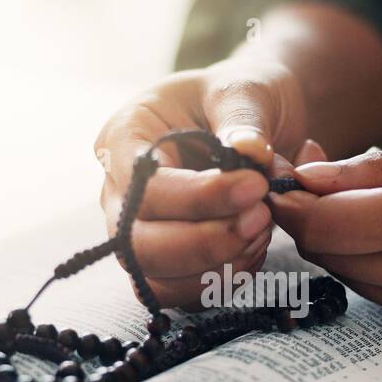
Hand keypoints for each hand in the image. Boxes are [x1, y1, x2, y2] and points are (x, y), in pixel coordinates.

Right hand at [93, 57, 325, 308]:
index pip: (143, 186)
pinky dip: (221, 282)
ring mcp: (137, 229)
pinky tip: (253, 249)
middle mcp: (119, 189)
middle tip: (262, 218)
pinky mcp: (165, 259)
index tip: (255, 186)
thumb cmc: (239, 97)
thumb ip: (243, 120)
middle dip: (204, 244)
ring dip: (216, 267)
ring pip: (154, 277)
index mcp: (126, 137)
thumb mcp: (244, 90)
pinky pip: (179, 292)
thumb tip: (249, 152)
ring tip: (262, 229)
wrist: (251, 117)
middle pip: (137, 245)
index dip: (198, 198)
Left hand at [272, 136, 381, 338]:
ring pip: (352, 277)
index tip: (283, 181)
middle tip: (318, 182)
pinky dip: (375, 266)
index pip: (326, 224)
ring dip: (341, 244)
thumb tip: (310, 176)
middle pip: (329, 255)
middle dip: (310, 219)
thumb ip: (379, 168)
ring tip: (365, 204)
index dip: (291, 203)